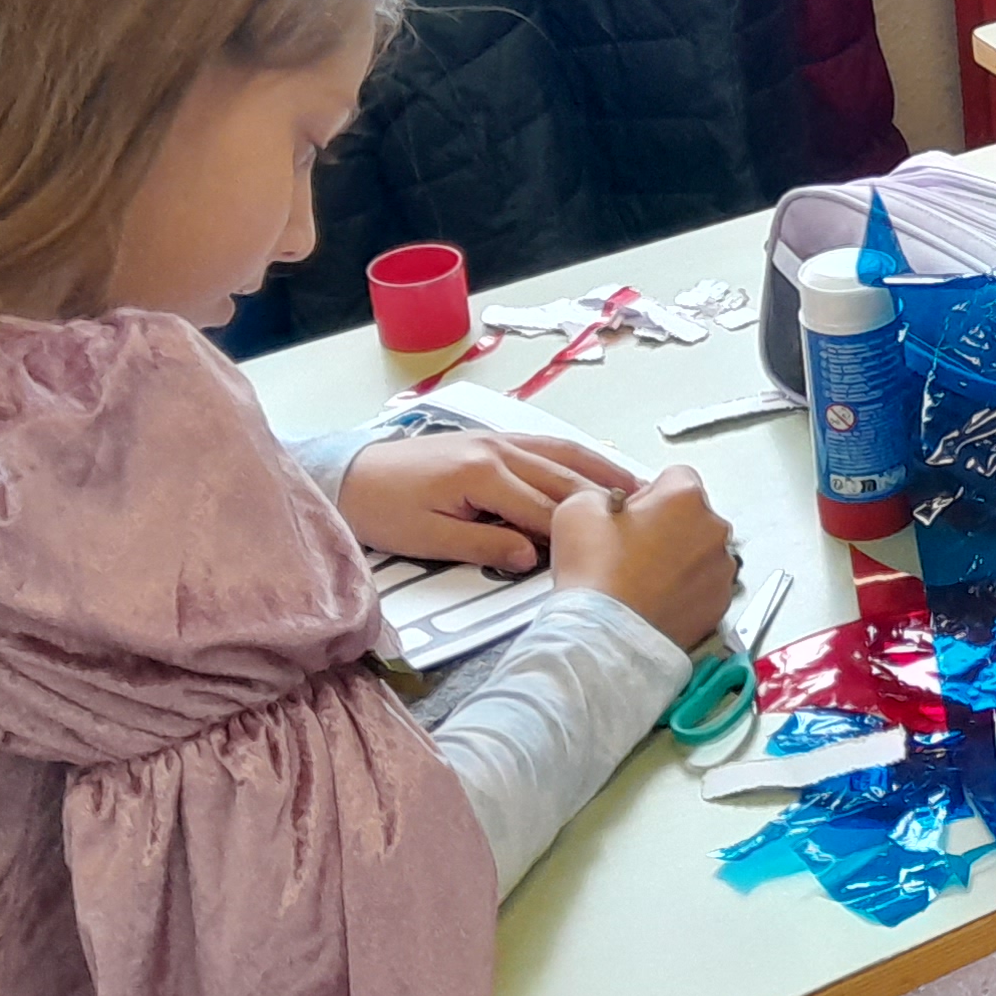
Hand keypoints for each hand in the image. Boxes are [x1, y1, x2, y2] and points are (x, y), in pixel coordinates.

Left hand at [335, 426, 638, 572]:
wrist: (348, 474)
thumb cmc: (383, 510)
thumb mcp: (428, 540)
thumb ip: (484, 544)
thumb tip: (531, 557)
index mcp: (483, 475)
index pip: (543, 511)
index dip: (572, 537)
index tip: (604, 554)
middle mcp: (498, 449)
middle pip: (563, 479)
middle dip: (604, 500)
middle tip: (647, 518)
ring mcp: (497, 439)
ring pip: (562, 454)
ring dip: (601, 470)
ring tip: (638, 486)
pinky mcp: (491, 438)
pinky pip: (546, 444)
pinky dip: (577, 455)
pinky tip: (595, 466)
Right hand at [547, 466, 737, 651]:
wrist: (605, 635)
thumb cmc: (596, 577)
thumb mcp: (578, 509)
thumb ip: (601, 492)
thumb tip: (607, 500)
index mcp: (685, 498)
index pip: (675, 476)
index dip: (648, 494)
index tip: (632, 512)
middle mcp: (712, 529)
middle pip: (692, 514)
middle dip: (666, 526)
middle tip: (630, 547)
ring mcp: (720, 569)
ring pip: (700, 551)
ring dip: (677, 558)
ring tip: (640, 576)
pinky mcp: (718, 603)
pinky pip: (703, 585)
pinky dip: (684, 589)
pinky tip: (654, 596)